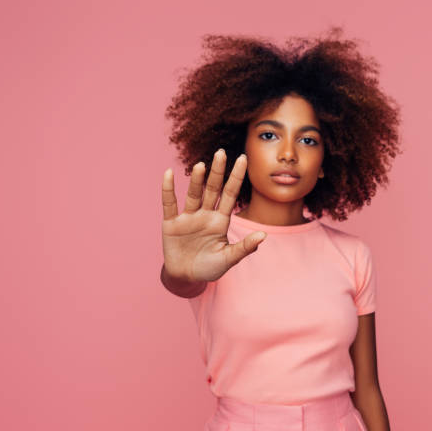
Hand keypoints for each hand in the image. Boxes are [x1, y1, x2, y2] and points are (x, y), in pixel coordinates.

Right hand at [161, 148, 265, 282]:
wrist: (187, 278)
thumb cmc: (210, 268)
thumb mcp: (229, 258)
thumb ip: (244, 247)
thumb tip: (263, 236)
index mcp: (220, 220)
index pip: (230, 194)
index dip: (236, 177)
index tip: (243, 158)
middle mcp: (205, 214)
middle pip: (213, 189)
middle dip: (217, 172)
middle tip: (221, 152)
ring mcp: (188, 218)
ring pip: (194, 194)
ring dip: (196, 180)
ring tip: (201, 165)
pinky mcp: (171, 224)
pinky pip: (170, 204)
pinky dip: (168, 189)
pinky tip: (168, 173)